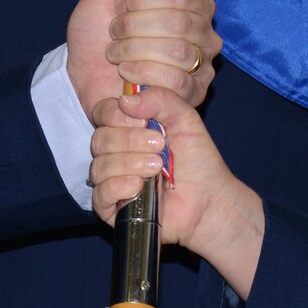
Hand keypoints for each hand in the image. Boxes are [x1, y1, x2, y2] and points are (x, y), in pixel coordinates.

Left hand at [66, 0, 219, 113]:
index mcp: (193, 2)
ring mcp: (203, 65)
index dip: (141, 0)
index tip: (119, 7)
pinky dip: (144, 74)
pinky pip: (178, 82)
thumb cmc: (101, 28)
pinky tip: (126, 73)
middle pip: (179, 22)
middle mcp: (206, 32)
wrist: (86, 73)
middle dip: (133, 27)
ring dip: (135, 51)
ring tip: (117, 54)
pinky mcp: (194, 94)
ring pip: (179, 52)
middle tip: (115, 33)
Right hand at [89, 86, 264, 296]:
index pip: (103, 112)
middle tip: (159, 146)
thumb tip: (125, 101)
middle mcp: (115, 152)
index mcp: (127, 128)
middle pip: (99, 139)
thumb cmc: (197, 159)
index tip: (145, 122)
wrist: (208, 198)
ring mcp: (111, 180)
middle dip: (130, 140)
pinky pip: (100, 193)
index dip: (118, 115)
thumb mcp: (185, 118)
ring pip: (99, 166)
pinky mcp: (112, 207)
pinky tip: (139, 186)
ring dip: (129, 163)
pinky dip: (118, 186)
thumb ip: (160, 99)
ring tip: (157, 167)